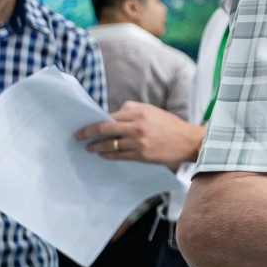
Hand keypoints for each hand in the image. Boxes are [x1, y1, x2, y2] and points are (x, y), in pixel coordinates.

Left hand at [76, 102, 204, 170]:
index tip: (83, 126)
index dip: (93, 122)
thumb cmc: (171, 125)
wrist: (189, 142)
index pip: (109, 117)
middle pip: (103, 129)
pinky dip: (107, 155)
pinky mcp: (141, 155)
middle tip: (77, 137)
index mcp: (139, 112)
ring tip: (89, 148)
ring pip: (109, 145)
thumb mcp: (153, 111)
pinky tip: (103, 155)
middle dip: (87, 133)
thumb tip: (112, 115)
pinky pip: (118, 156)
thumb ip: (133, 110)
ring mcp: (138, 142)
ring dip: (96, 147)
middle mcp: (137, 126)